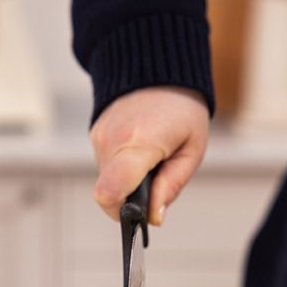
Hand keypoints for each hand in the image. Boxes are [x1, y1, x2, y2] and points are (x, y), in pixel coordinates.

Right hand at [90, 86, 208, 224]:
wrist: (156, 69)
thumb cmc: (181, 108)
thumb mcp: (192, 149)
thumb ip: (172, 186)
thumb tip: (155, 217)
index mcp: (139, 144)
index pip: (111, 191)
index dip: (121, 212)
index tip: (138, 215)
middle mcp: (112, 142)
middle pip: (110, 194)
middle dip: (132, 199)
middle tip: (157, 181)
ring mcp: (99, 138)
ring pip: (108, 182)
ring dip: (128, 182)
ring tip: (151, 158)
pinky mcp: (94, 136)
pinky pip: (106, 167)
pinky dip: (121, 168)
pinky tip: (139, 149)